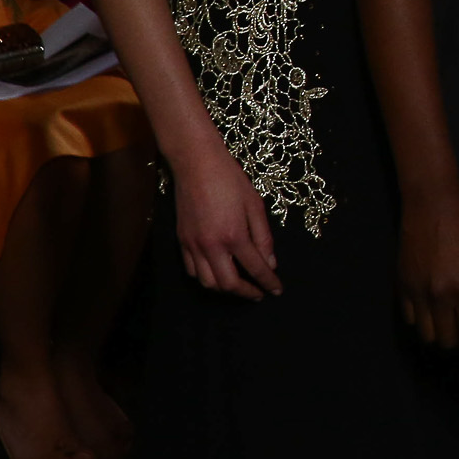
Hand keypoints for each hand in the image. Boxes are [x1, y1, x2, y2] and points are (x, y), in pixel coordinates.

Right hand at [173, 143, 280, 298]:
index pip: (255, 268)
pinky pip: (192, 270)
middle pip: (228, 284)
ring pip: (207, 282)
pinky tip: (218, 272)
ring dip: (225, 288)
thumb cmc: (230, 181)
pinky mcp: (181, 241)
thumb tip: (270, 263)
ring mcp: (193, 245)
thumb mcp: (256, 206)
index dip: (268, 282)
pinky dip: (206, 277)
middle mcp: (211, 246)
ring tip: (240, 284)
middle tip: (259, 293)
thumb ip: (263, 238)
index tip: (277, 290)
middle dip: (246, 293)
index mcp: (234, 236)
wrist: (197, 165)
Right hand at [394, 187, 458, 345]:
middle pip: (446, 340)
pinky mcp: (400, 286)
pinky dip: (421, 322)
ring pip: (425, 334)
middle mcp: (438, 296)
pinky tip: (432, 314)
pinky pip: (409, 318)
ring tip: (450, 328)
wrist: (430, 203)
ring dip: (439, 336)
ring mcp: (416, 293)